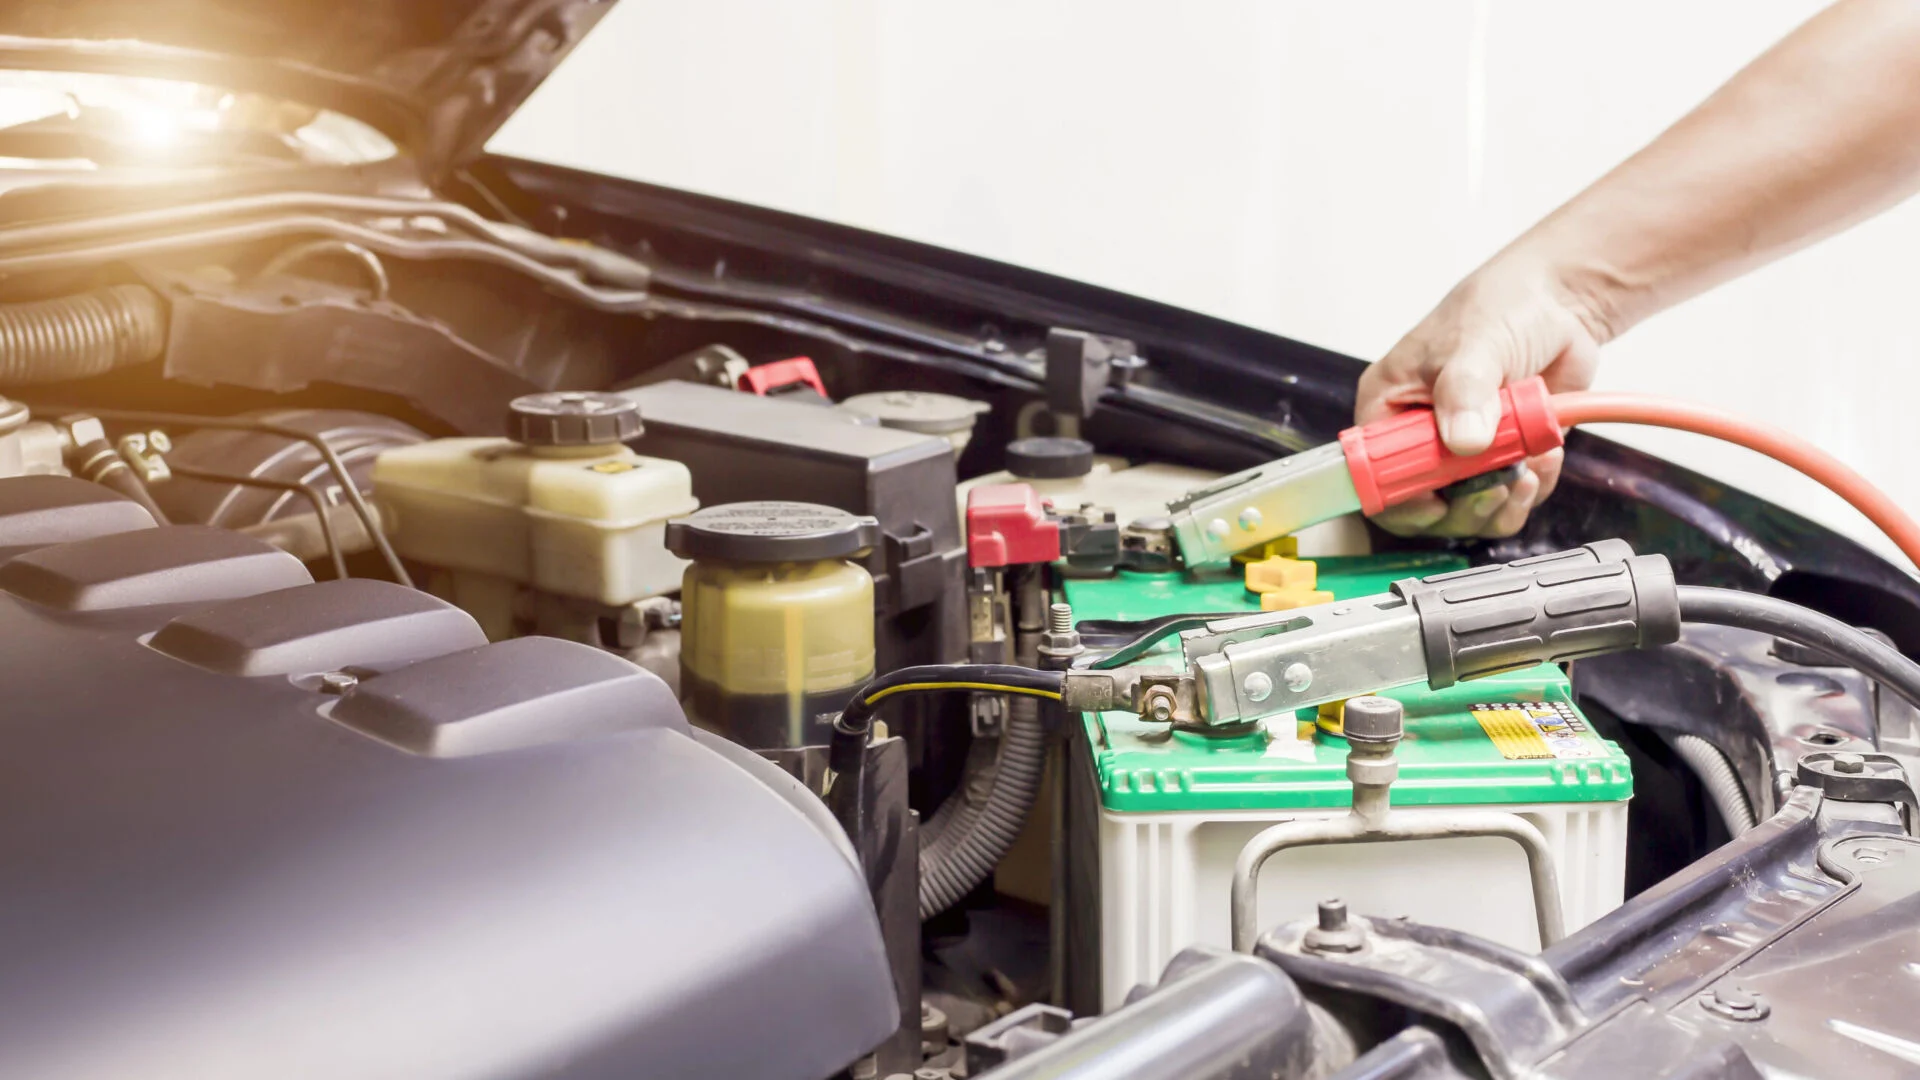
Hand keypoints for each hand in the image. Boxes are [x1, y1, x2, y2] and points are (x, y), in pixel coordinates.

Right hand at [1355, 255, 1606, 537]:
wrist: (1560, 303)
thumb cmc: (1502, 308)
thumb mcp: (1476, 343)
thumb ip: (1465, 391)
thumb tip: (1464, 442)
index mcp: (1388, 407)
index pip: (1374, 473)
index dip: (1402, 497)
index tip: (1440, 501)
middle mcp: (1418, 437)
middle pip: (1423, 505)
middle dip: (1466, 503)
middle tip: (1500, 481)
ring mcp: (1461, 452)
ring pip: (1471, 511)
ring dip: (1505, 498)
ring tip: (1530, 463)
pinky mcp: (1502, 459)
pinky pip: (1510, 499)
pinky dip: (1533, 486)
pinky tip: (1545, 455)